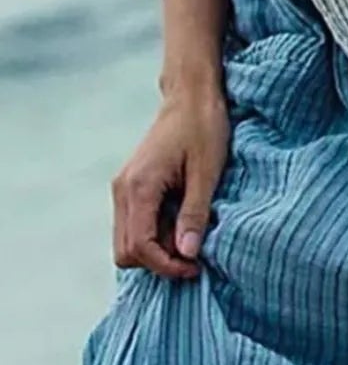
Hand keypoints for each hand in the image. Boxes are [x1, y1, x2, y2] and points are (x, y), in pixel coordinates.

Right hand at [112, 79, 231, 279]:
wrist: (190, 97)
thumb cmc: (203, 129)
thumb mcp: (207, 174)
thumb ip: (194, 214)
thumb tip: (188, 253)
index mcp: (139, 187)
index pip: (140, 246)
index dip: (166, 266)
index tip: (196, 267)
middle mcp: (123, 190)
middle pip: (126, 251)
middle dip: (159, 262)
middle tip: (194, 256)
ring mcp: (123, 188)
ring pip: (126, 241)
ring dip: (156, 251)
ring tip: (190, 239)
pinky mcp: (131, 187)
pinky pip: (133, 226)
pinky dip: (154, 235)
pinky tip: (181, 226)